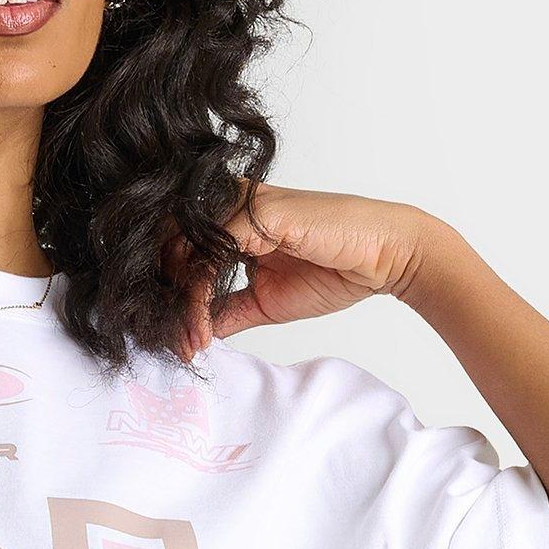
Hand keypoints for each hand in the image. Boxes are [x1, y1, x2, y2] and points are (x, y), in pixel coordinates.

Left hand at [183, 182, 451, 353]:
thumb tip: (191, 330)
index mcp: (232, 219)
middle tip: (176, 345)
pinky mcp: (251, 212)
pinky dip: (196, 297)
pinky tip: (202, 329)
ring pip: (182, 252)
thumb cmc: (335, 270)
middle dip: (166, 302)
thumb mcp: (265, 302)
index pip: (180, 252)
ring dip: (178, 306)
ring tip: (189, 343)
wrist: (382, 259)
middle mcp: (230, 204)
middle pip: (169, 248)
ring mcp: (239, 203)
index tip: (179, 342)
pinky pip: (206, 255)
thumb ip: (226, 310)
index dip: (172, 297)